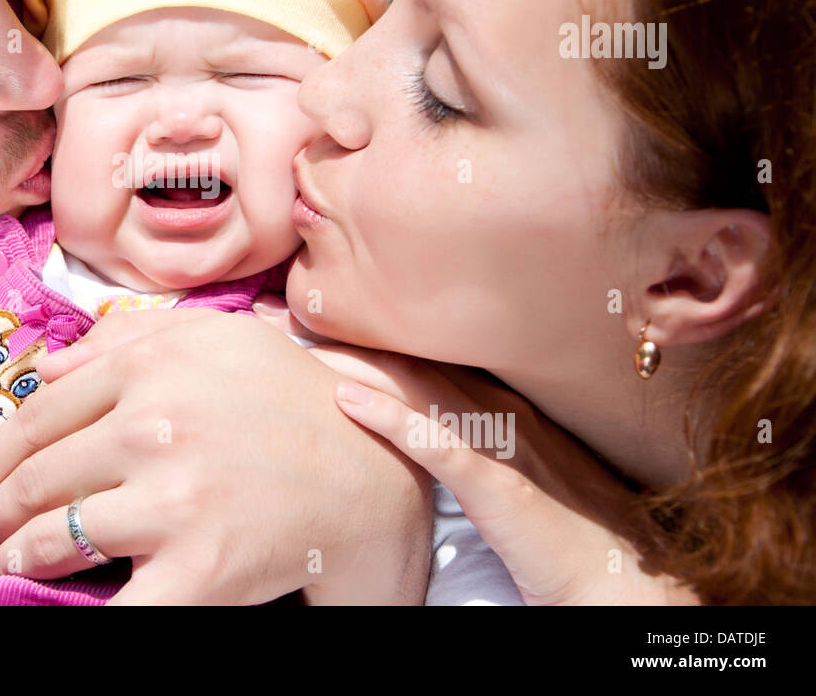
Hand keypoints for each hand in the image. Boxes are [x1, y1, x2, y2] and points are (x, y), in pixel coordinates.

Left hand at [0, 308, 432, 604]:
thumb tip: (40, 369)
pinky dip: (69, 611)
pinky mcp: (199, 567)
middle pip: (40, 475)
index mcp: (151, 365)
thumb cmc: (295, 397)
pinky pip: (114, 608)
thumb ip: (122, 341)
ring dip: (16, 555)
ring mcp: (173, 497)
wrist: (380, 467)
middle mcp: (154, 423)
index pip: (40, 414)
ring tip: (3, 562)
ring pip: (58, 534)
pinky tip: (46, 609)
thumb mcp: (213, 339)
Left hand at [319, 343, 699, 604]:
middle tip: (276, 319)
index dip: (359, 339)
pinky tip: (348, 402)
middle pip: (409, 363)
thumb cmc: (566, 535)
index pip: (417, 361)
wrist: (628, 584)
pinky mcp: (506, 489)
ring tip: (295, 343)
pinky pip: (442, 446)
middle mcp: (502, 412)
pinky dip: (394, 420)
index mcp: (501, 407)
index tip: (299, 323)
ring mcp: (506, 446)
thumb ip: (465, 446)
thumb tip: (410, 431)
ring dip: (353, 364)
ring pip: (418, 390)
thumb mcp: (511, 475)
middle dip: (342, 339)